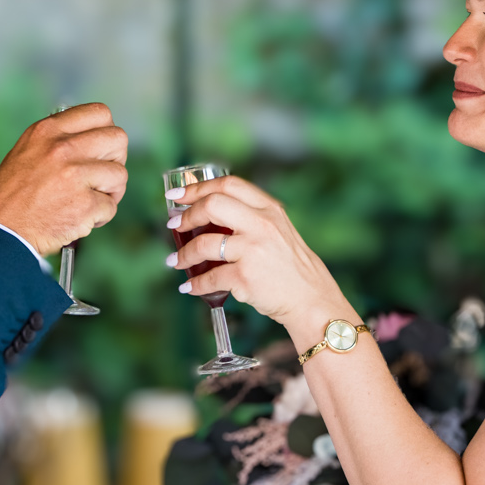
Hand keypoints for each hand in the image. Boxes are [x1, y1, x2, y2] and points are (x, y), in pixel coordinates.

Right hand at [0, 103, 128, 256]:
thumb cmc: (11, 196)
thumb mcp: (27, 150)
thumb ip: (57, 140)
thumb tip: (91, 137)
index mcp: (48, 131)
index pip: (99, 113)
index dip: (106, 132)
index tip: (100, 149)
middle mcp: (62, 148)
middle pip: (118, 139)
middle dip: (115, 159)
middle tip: (101, 177)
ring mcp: (74, 176)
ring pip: (119, 174)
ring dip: (110, 192)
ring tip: (90, 201)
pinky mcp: (84, 205)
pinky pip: (111, 207)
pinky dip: (100, 217)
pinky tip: (81, 219)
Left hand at [166, 175, 355, 347]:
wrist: (311, 299)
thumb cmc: (291, 267)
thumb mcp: (278, 231)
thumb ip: (251, 218)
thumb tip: (207, 215)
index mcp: (269, 209)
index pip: (229, 185)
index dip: (198, 188)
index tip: (178, 195)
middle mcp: (262, 225)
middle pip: (212, 205)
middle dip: (187, 216)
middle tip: (174, 225)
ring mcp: (253, 250)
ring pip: (204, 244)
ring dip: (184, 254)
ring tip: (176, 261)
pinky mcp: (245, 277)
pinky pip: (210, 277)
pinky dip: (195, 284)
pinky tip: (189, 286)